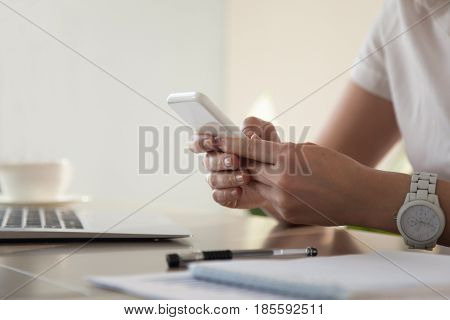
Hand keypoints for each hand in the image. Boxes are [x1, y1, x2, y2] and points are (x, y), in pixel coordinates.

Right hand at [190, 117, 285, 220]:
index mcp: (220, 143)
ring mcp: (219, 178)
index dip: (200, 140)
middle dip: (220, 160)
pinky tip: (239, 190)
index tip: (210, 141)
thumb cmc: (268, 150)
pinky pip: (218, 195)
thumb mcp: (267, 133)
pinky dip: (227, 193)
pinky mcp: (224, 195)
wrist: (279, 177)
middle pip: (208, 160)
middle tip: (236, 161)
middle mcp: (216, 161)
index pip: (201, 139)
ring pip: (213, 179)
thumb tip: (245, 131)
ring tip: (245, 177)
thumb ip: (255, 126)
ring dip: (227, 178)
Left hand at [191, 117, 376, 225]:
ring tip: (257, 172)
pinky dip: (266, 192)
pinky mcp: (284, 214)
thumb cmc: (338, 169)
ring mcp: (281, 200)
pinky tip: (277, 188)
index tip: (218, 140)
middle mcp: (281, 180)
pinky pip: (266, 201)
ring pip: (253, 187)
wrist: (359, 196)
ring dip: (251, 179)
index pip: (250, 148)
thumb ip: (280, 149)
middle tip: (231, 156)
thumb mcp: (307, 149)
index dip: (231, 143)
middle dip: (238, 162)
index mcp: (288, 158)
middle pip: (246, 169)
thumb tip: (258, 146)